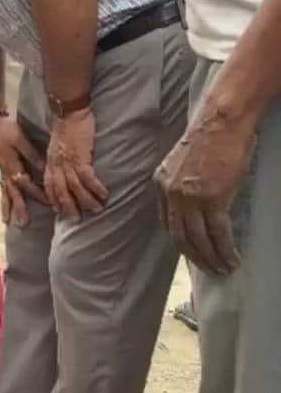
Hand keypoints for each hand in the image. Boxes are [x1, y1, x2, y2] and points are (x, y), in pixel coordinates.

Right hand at [0, 115, 46, 227]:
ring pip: (6, 193)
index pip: (26, 183)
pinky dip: (4, 200)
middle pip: (14, 193)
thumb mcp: (21, 140)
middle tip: (24, 223)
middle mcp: (6, 173)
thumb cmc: (7, 131)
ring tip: (7, 222)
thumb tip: (45, 168)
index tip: (48, 202)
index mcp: (12, 165)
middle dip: (19, 208)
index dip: (37, 193)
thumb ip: (32, 154)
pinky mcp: (1, 172)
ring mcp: (2, 173)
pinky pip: (2, 189)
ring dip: (8, 208)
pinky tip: (5, 208)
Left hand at [45, 109, 108, 220]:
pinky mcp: (80, 155)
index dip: (54, 199)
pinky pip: (87, 176)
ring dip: (86, 200)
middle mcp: (57, 164)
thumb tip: (66, 170)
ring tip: (97, 210)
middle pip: (61, 190)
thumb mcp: (57, 146)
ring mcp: (68, 161)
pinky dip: (95, 187)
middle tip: (77, 219)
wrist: (69, 111)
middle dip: (69, 206)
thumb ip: (59, 159)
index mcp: (50, 162)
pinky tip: (104, 194)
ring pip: (75, 186)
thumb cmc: (66, 127)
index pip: (50, 185)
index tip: (59, 212)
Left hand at [154, 107, 250, 274]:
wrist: (220, 122)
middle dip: (194, 256)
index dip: (180, 241)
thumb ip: (182, 185)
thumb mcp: (183, 164)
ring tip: (222, 269)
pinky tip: (232, 259)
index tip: (192, 252)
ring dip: (211, 258)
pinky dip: (225, 250)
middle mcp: (170, 193)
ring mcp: (190, 197)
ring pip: (198, 238)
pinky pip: (218, 233)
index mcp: (160, 184)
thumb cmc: (209, 139)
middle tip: (208, 269)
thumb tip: (196, 208)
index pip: (166, 222)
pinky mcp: (212, 198)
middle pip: (179, 235)